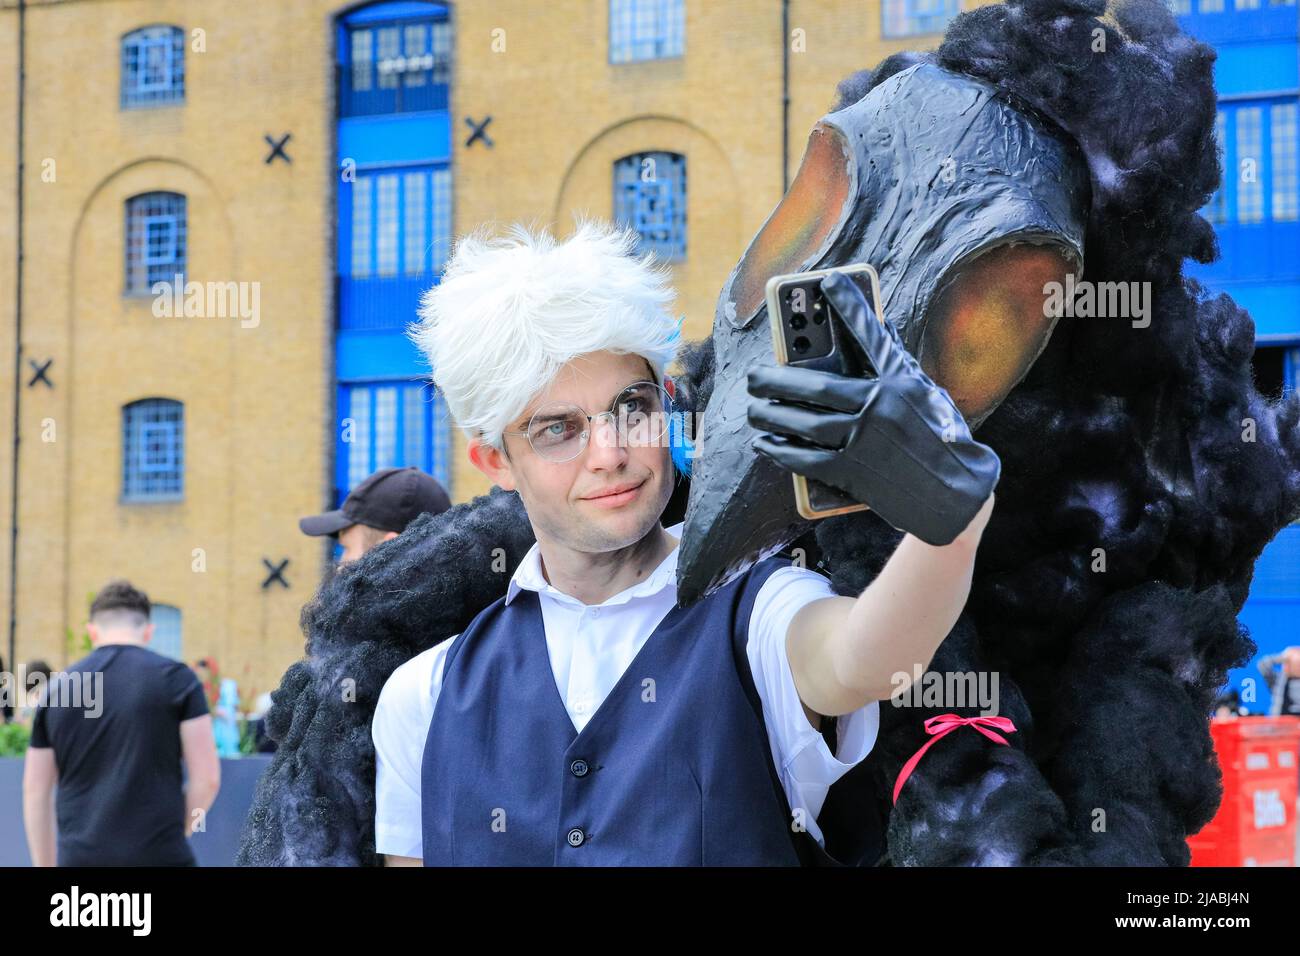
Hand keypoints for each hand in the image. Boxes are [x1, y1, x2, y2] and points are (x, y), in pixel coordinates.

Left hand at [747, 270, 1000, 544]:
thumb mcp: (928, 395)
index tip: (827, 281)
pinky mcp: (854, 471)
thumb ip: (898, 365)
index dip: (848, 305)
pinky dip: (781, 451)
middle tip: (753, 377)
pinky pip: (807, 458)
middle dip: (776, 379)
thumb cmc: (944, 441)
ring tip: (753, 410)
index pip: (869, 334)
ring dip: (771, 415)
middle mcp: (880, 406)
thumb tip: (880, 329)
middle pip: (815, 385)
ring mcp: (865, 439)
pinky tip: (765, 444)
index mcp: (901, 381)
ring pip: (804, 422)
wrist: (958, 496)